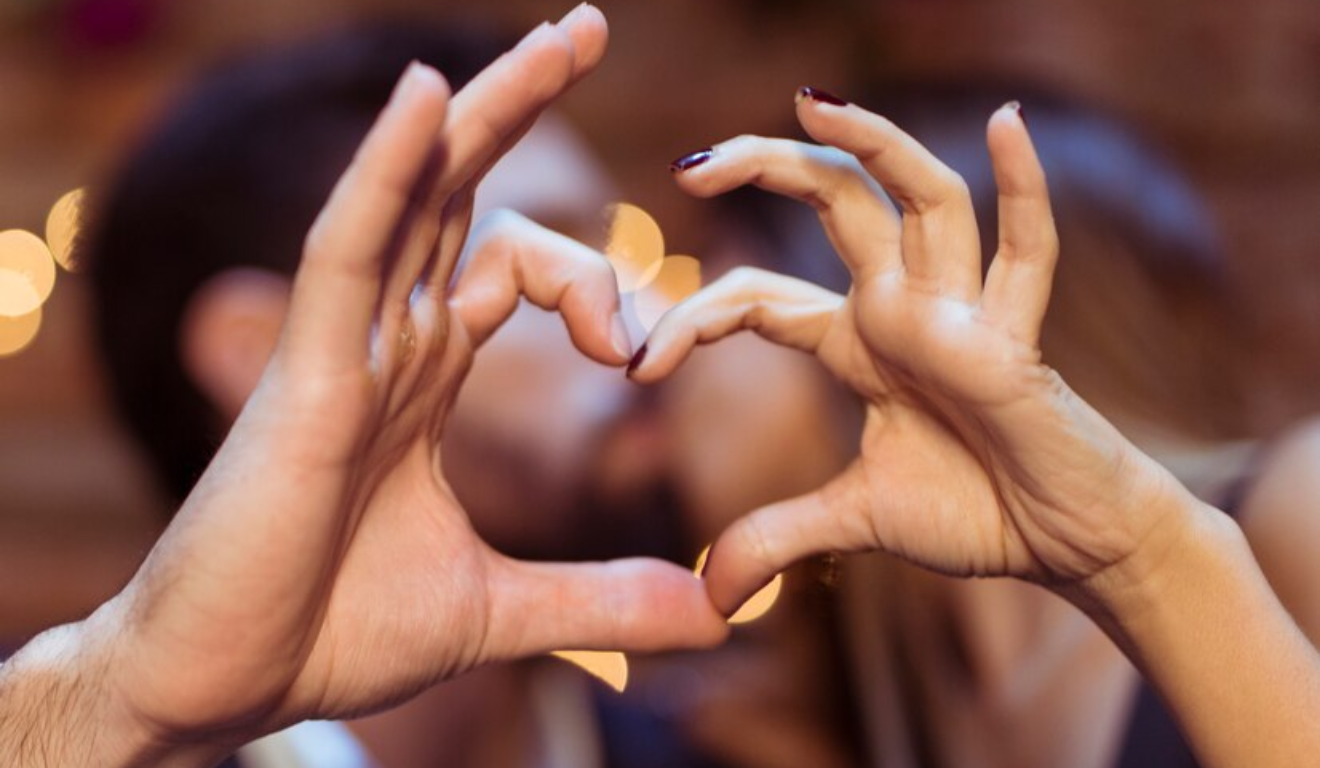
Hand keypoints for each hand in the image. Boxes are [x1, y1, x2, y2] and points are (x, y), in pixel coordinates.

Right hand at [83, 7, 724, 754]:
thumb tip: (718, 616)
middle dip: (523, 111)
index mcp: (423, 377)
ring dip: (483, 110)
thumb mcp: (501, 609)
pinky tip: (429, 92)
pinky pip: (344, 245)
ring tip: (560, 39)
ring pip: (411, 194)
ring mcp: (341, 349)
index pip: (512, 270)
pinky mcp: (300, 376)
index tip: (643, 355)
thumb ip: (607, 599)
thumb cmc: (332, 633)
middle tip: (588, 28)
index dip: (594, 286)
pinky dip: (385, 170)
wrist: (224, 689)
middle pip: (459, 194)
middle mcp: (384, 342)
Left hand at [633, 91, 1191, 615]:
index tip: (638, 366)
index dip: (696, 323)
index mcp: (860, 342)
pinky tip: (1004, 123)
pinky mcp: (1014, 342)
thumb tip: (710, 596)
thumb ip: (781, 539)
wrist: (1065, 542)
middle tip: (690, 162)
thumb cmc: (974, 511)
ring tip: (811, 102)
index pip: (762, 300)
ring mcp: (962, 315)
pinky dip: (1024, 188)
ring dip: (873, 148)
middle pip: (835, 208)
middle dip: (766, 170)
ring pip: (921, 204)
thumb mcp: (855, 521)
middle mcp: (905, 308)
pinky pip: (1027, 253)